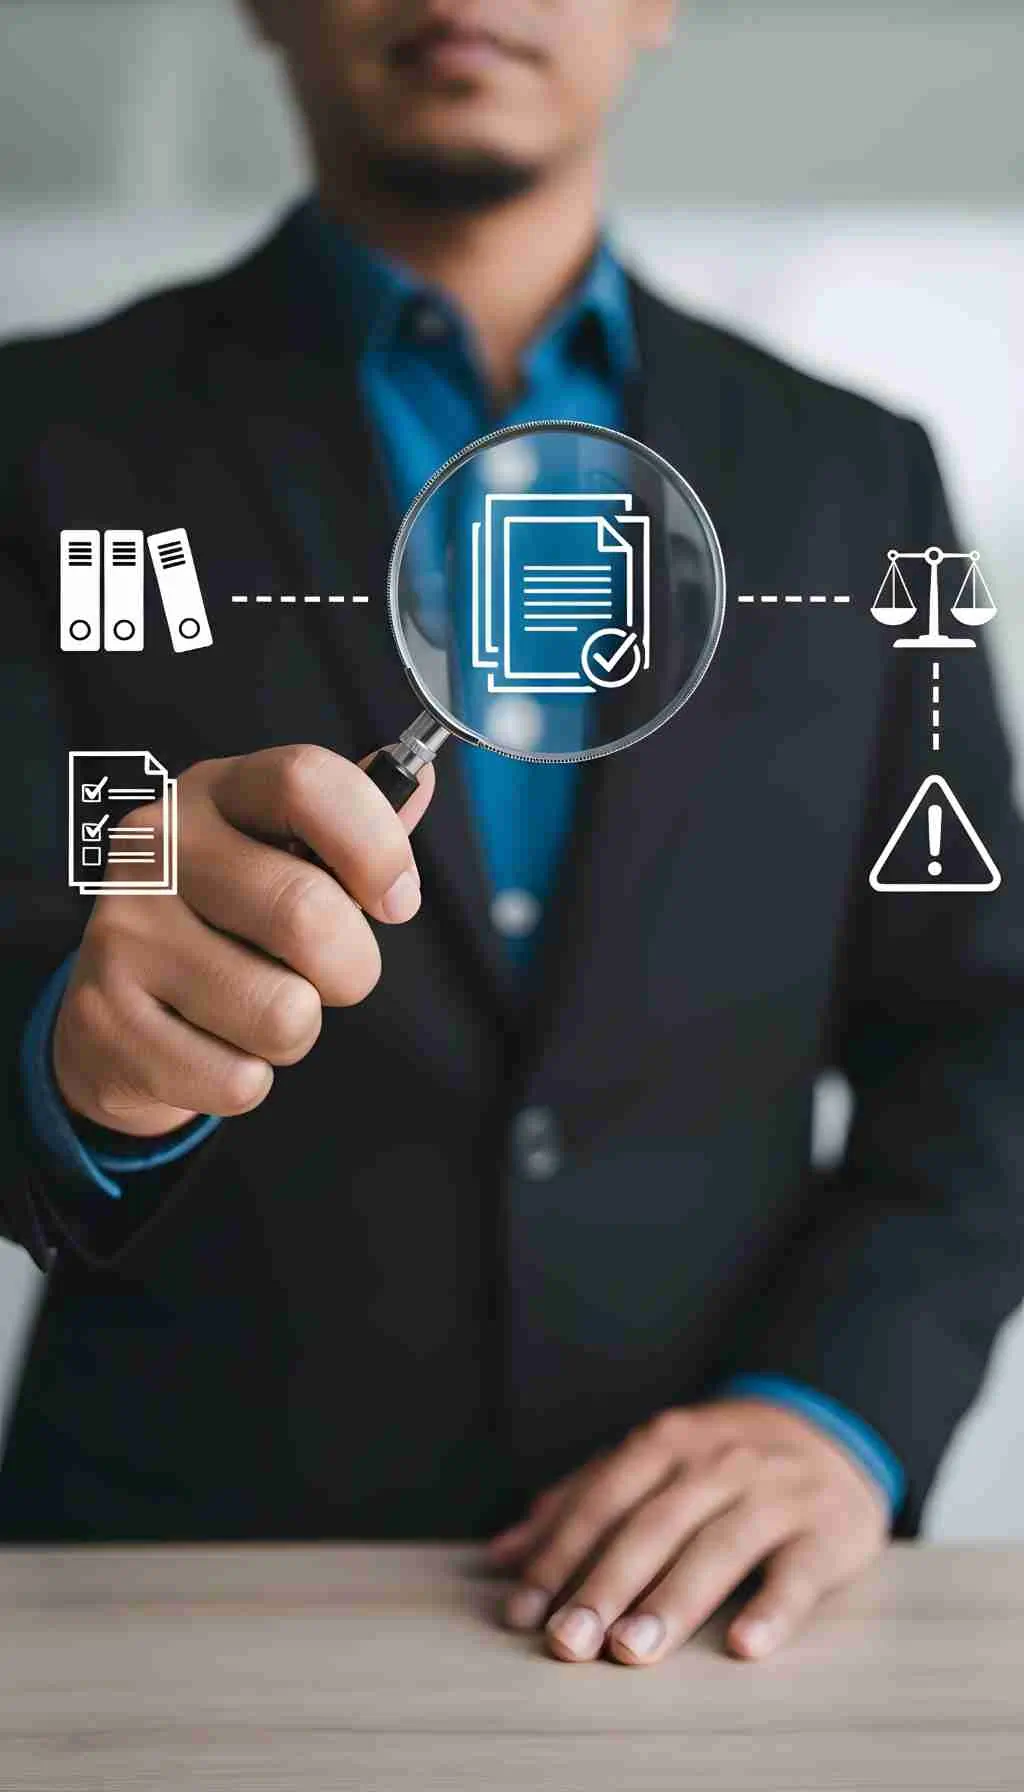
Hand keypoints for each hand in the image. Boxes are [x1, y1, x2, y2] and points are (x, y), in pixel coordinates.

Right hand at [54, 745, 432, 1136]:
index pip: (307, 781)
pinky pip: (239, 1080)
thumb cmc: (222, 925)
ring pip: (283, 1012)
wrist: (111, 1017)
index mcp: (212, 792)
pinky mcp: (106, 1021)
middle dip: (352, 967)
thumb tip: (421, 781)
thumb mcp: (278, 855)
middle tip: (333, 975)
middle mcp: (157, 850)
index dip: (376, 846)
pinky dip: (248, 1080)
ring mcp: (121, 933)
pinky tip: (211, 1046)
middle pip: (308, 912)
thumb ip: (351, 825)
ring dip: (297, 1032)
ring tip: (258, 1009)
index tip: (397, 899)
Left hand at [489, 1399, 888, 1664]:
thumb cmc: (720, 1461)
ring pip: (719, 1546)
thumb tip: (502, 1555)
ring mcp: (775, 1493)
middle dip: (605, 1585)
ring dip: (673, 1600)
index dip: (560, 1556)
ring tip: (632, 1650)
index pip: (602, 1501)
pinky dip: (772, 1608)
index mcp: (665, 1443)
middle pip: (653, 1525)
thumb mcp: (651, 1463)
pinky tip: (744, 1645)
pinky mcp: (826, 1531)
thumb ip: (579, 1503)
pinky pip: (798, 1572)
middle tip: (567, 1642)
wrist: (829, 1431)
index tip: (523, 1611)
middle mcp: (717, 1461)